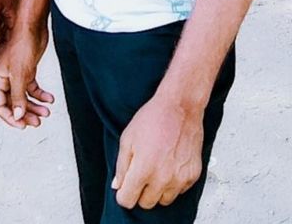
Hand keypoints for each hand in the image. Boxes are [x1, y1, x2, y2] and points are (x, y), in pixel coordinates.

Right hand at [0, 21, 53, 128]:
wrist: (33, 28)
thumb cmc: (22, 44)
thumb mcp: (20, 74)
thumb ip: (18, 96)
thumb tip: (17, 115)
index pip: (0, 105)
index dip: (10, 118)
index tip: (22, 125)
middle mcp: (5, 79)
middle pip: (13, 104)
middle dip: (25, 114)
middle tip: (36, 122)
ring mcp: (16, 76)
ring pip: (23, 97)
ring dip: (34, 106)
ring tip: (45, 112)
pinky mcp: (26, 72)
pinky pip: (32, 88)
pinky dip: (40, 95)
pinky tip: (49, 98)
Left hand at [112, 94, 203, 209]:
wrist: (180, 107)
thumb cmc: (153, 118)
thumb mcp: (127, 138)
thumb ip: (121, 165)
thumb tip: (118, 185)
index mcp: (143, 169)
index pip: (128, 200)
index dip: (123, 194)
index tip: (124, 188)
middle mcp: (163, 178)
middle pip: (146, 203)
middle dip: (140, 191)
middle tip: (141, 173)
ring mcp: (180, 179)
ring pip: (164, 200)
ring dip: (157, 190)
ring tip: (156, 168)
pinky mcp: (193, 176)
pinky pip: (179, 191)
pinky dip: (173, 183)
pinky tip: (169, 165)